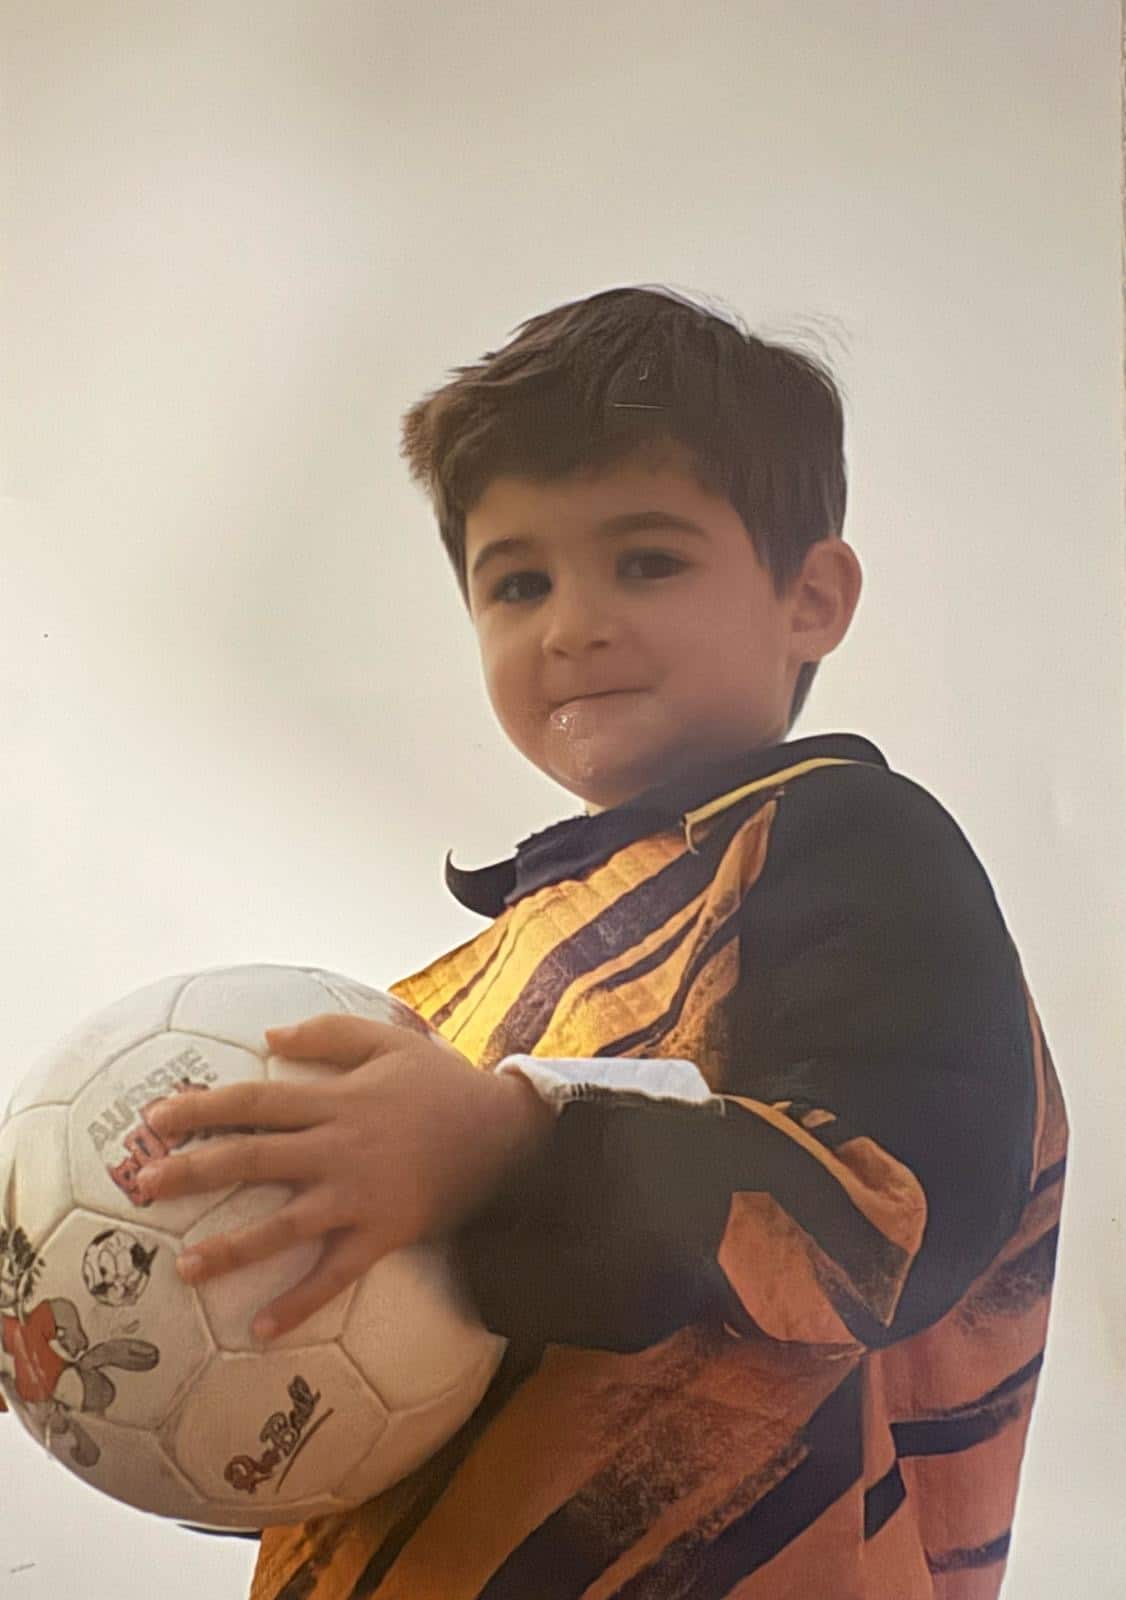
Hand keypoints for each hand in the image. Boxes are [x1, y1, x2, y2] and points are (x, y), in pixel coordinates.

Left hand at [135, 1014, 553, 1340]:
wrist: (504, 1135)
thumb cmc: (441, 1083)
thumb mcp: (390, 1040)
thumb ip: (330, 1032)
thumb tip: (269, 1037)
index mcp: (336, 1099)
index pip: (255, 1100)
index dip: (203, 1107)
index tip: (154, 1118)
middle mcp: (338, 1148)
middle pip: (254, 1158)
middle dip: (194, 1170)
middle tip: (144, 1184)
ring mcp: (359, 1196)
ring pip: (284, 1225)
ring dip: (232, 1248)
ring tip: (184, 1268)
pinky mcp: (383, 1234)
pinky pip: (335, 1275)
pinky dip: (299, 1303)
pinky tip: (261, 1329)